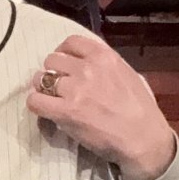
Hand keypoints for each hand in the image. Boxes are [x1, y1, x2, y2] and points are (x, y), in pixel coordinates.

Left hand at [26, 34, 175, 179]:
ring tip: (49, 99)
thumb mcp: (127, 74)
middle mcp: (87, 68)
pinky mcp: (66, 111)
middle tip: (56, 86)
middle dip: (52, 72)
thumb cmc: (140, 110)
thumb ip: (105, 66)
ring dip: (42, 89)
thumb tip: (85, 64)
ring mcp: (75, 89)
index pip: (71, 41)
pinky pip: (35, 101)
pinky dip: (36, 105)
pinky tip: (44, 111)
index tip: (63, 64)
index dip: (63, 52)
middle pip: (52, 59)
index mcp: (104, 56)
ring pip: (40, 79)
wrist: (143, 138)